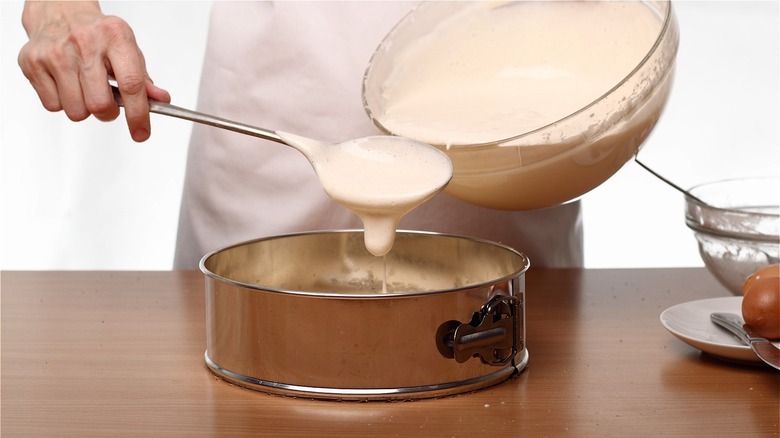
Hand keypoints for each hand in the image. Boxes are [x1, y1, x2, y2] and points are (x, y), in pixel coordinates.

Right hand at [18, 1, 170, 141]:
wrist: (61, 12)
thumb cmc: (98, 34)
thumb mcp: (128, 49)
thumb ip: (144, 78)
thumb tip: (160, 100)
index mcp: (114, 36)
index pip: (131, 85)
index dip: (138, 115)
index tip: (141, 132)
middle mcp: (84, 43)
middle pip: (100, 105)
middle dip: (108, 113)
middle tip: (107, 103)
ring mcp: (55, 53)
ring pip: (76, 111)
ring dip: (84, 109)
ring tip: (85, 89)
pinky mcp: (33, 63)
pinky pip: (53, 106)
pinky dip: (63, 103)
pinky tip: (67, 84)